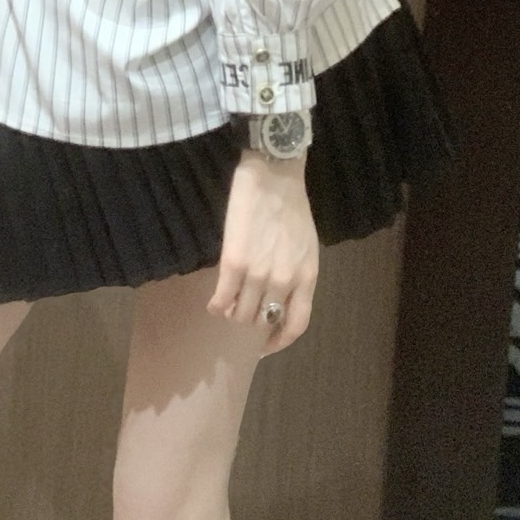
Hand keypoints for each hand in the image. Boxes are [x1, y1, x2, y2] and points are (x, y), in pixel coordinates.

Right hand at [208, 149, 318, 358]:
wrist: (274, 174)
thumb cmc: (292, 205)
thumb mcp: (307, 245)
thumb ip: (297, 273)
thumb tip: (280, 296)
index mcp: (307, 277)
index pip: (296, 325)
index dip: (279, 341)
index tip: (266, 345)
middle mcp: (284, 281)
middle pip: (263, 321)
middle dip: (251, 325)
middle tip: (241, 318)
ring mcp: (259, 273)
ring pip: (241, 313)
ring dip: (232, 314)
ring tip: (226, 308)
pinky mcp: (235, 262)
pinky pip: (223, 297)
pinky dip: (216, 305)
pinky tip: (213, 304)